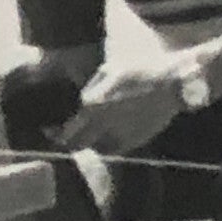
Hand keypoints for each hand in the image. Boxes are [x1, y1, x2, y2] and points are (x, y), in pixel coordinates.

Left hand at [55, 54, 185, 154]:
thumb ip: (91, 87)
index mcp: (93, 104)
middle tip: (62, 139)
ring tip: (87, 135)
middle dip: (67, 143)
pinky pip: (113, 150)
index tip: (49, 131)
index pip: (66, 130)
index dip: (55, 132)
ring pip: (95, 150)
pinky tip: (107, 137)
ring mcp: (120, 134)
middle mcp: (104, 124)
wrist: (172, 83)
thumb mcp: (109, 70)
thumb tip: (79, 102)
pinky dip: (106, 146)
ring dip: (88, 144)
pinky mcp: (135, 141)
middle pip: (77, 145)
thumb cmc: (139, 69)